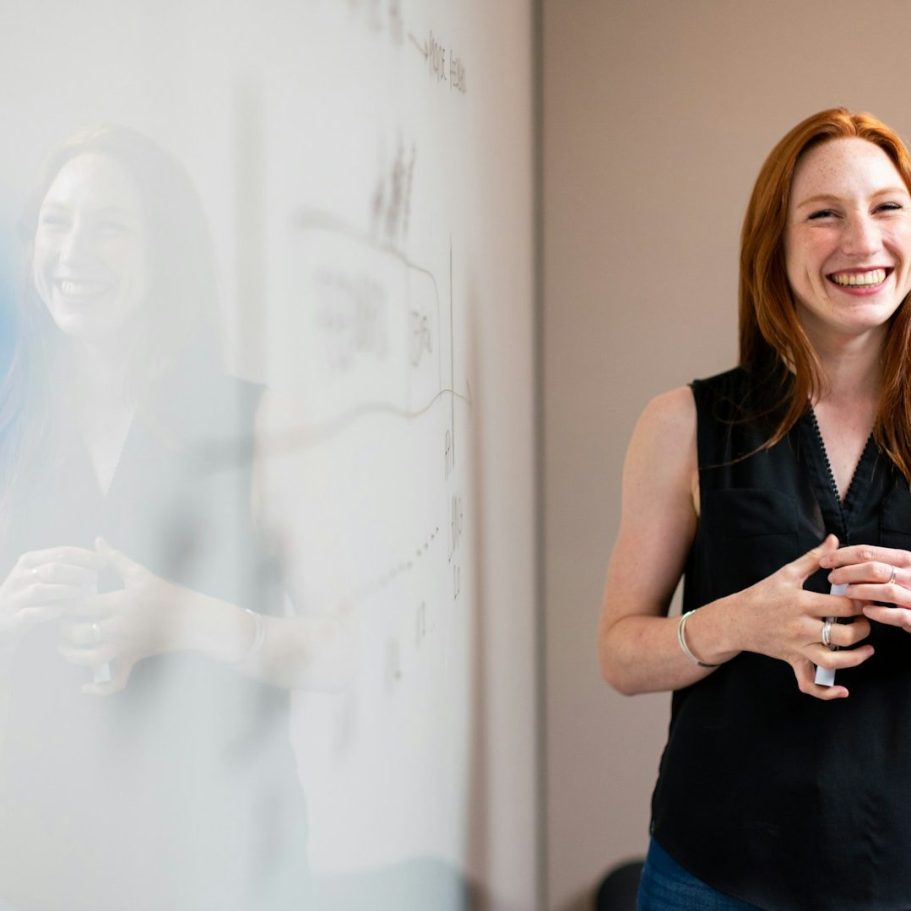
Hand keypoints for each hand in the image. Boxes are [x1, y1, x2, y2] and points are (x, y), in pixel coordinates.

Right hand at [0, 546, 104, 637]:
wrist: (1, 619)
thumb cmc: (31, 594)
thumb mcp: (41, 574)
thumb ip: (64, 564)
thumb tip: (101, 554)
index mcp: (30, 560)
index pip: (62, 552)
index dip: (86, 557)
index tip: (104, 563)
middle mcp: (20, 576)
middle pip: (53, 569)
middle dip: (78, 573)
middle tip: (94, 579)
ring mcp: (14, 597)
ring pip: (41, 590)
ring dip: (65, 591)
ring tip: (82, 594)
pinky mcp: (13, 618)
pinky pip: (32, 614)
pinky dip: (49, 611)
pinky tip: (64, 610)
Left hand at [58, 538, 184, 694]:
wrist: (191, 618)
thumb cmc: (165, 593)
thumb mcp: (140, 573)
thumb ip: (115, 558)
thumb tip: (97, 540)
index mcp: (120, 602)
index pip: (81, 606)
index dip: (65, 604)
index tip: (61, 600)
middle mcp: (120, 626)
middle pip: (79, 633)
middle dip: (64, 629)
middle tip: (60, 623)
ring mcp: (126, 646)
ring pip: (89, 658)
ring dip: (71, 655)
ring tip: (65, 646)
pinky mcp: (132, 659)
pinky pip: (114, 682)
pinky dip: (98, 689)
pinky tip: (85, 686)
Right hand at [735, 534, 872, 698]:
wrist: (735, 620)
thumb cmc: (761, 595)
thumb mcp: (786, 573)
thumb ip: (814, 558)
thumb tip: (834, 540)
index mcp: (801, 603)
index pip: (844, 606)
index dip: (862, 602)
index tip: (867, 598)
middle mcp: (801, 628)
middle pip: (845, 635)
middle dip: (863, 628)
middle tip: (865, 620)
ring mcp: (797, 647)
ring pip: (834, 661)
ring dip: (856, 658)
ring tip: (866, 648)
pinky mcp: (792, 661)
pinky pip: (809, 683)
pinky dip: (826, 692)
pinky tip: (843, 690)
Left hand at [820, 543, 910, 631]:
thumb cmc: (908, 587)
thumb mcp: (896, 569)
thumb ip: (873, 561)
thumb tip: (835, 550)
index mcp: (905, 559)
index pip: (869, 551)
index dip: (843, 555)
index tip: (824, 561)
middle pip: (875, 569)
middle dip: (848, 572)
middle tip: (832, 578)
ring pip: (887, 591)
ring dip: (862, 591)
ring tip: (846, 593)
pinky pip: (899, 615)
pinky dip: (881, 613)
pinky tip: (866, 611)